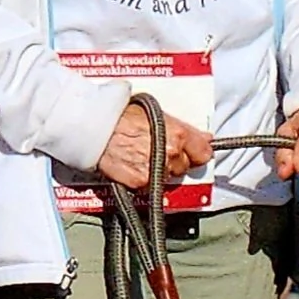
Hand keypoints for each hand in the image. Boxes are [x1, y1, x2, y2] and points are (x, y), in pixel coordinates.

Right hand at [96, 102, 210, 189]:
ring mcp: (156, 171)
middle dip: (176, 161)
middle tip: (158, 150)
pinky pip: (151, 186)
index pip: (204, 153)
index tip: (195, 153)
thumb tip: (203, 138)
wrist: (95, 127)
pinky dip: (145, 179)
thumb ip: (182, 128)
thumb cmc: (120, 114)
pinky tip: (134, 165)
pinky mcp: (140, 183)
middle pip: (185, 167)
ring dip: (161, 171)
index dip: (198, 152)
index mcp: (177, 134)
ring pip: (168, 178)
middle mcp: (169, 154)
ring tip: (143, 156)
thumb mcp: (156, 112)